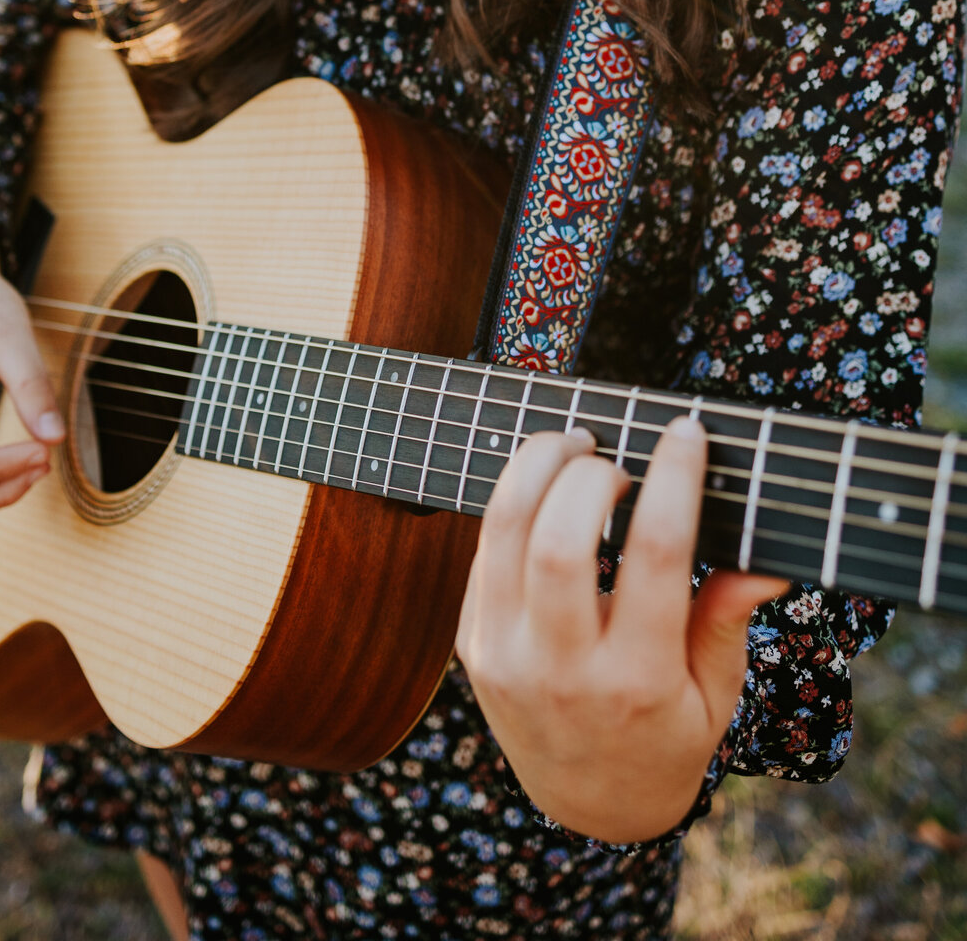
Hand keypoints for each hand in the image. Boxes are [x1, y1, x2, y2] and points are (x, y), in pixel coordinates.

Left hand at [456, 416, 788, 844]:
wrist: (587, 805)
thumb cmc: (666, 737)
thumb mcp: (715, 695)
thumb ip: (728, 621)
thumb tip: (767, 562)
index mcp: (638, 679)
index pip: (656, 557)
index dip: (674, 480)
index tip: (686, 433)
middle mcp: (563, 668)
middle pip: (559, 540)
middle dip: (588, 472)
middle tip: (613, 453)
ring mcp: (505, 656)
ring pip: (503, 532)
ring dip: (535, 468)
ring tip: (572, 448)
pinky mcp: (471, 643)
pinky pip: (481, 552)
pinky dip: (511, 506)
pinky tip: (543, 493)